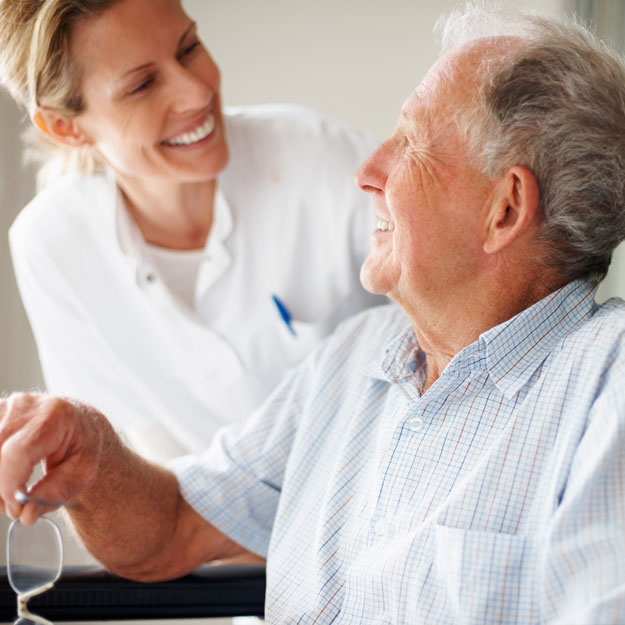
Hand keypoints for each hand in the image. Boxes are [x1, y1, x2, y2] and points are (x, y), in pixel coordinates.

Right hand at [0, 392, 105, 523]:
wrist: (78, 422)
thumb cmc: (81, 445)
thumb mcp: (82, 472)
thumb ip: (56, 493)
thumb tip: (25, 515)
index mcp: (54, 415)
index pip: (17, 452)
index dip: (9, 485)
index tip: (16, 508)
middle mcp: (25, 405)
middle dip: (1, 489)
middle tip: (17, 505)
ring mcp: (5, 406)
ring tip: (13, 490)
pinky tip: (6, 474)